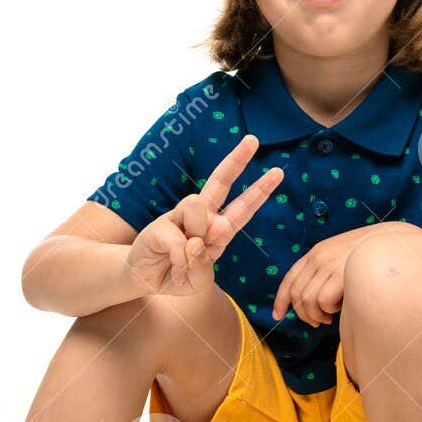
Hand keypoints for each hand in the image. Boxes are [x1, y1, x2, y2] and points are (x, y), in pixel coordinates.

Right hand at [124, 134, 283, 297]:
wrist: (144, 281)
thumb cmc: (176, 276)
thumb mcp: (198, 280)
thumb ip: (203, 265)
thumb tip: (197, 241)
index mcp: (218, 229)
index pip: (242, 208)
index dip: (259, 191)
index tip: (277, 172)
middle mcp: (201, 217)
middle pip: (220, 183)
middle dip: (237, 161)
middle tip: (253, 140)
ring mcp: (179, 217)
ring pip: (200, 208)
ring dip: (199, 236)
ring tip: (186, 260)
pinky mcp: (160, 225)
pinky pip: (180, 239)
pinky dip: (180, 260)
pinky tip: (175, 267)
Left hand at [270, 224, 385, 326]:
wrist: (393, 242)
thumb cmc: (371, 256)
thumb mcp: (342, 256)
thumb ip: (326, 271)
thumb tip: (313, 301)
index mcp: (316, 252)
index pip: (290, 278)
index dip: (281, 300)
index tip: (277, 316)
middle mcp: (318, 257)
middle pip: (296, 294)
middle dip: (304, 314)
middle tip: (319, 321)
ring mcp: (328, 265)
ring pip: (307, 301)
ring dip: (318, 314)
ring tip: (331, 316)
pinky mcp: (340, 275)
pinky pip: (323, 301)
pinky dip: (330, 309)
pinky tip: (341, 307)